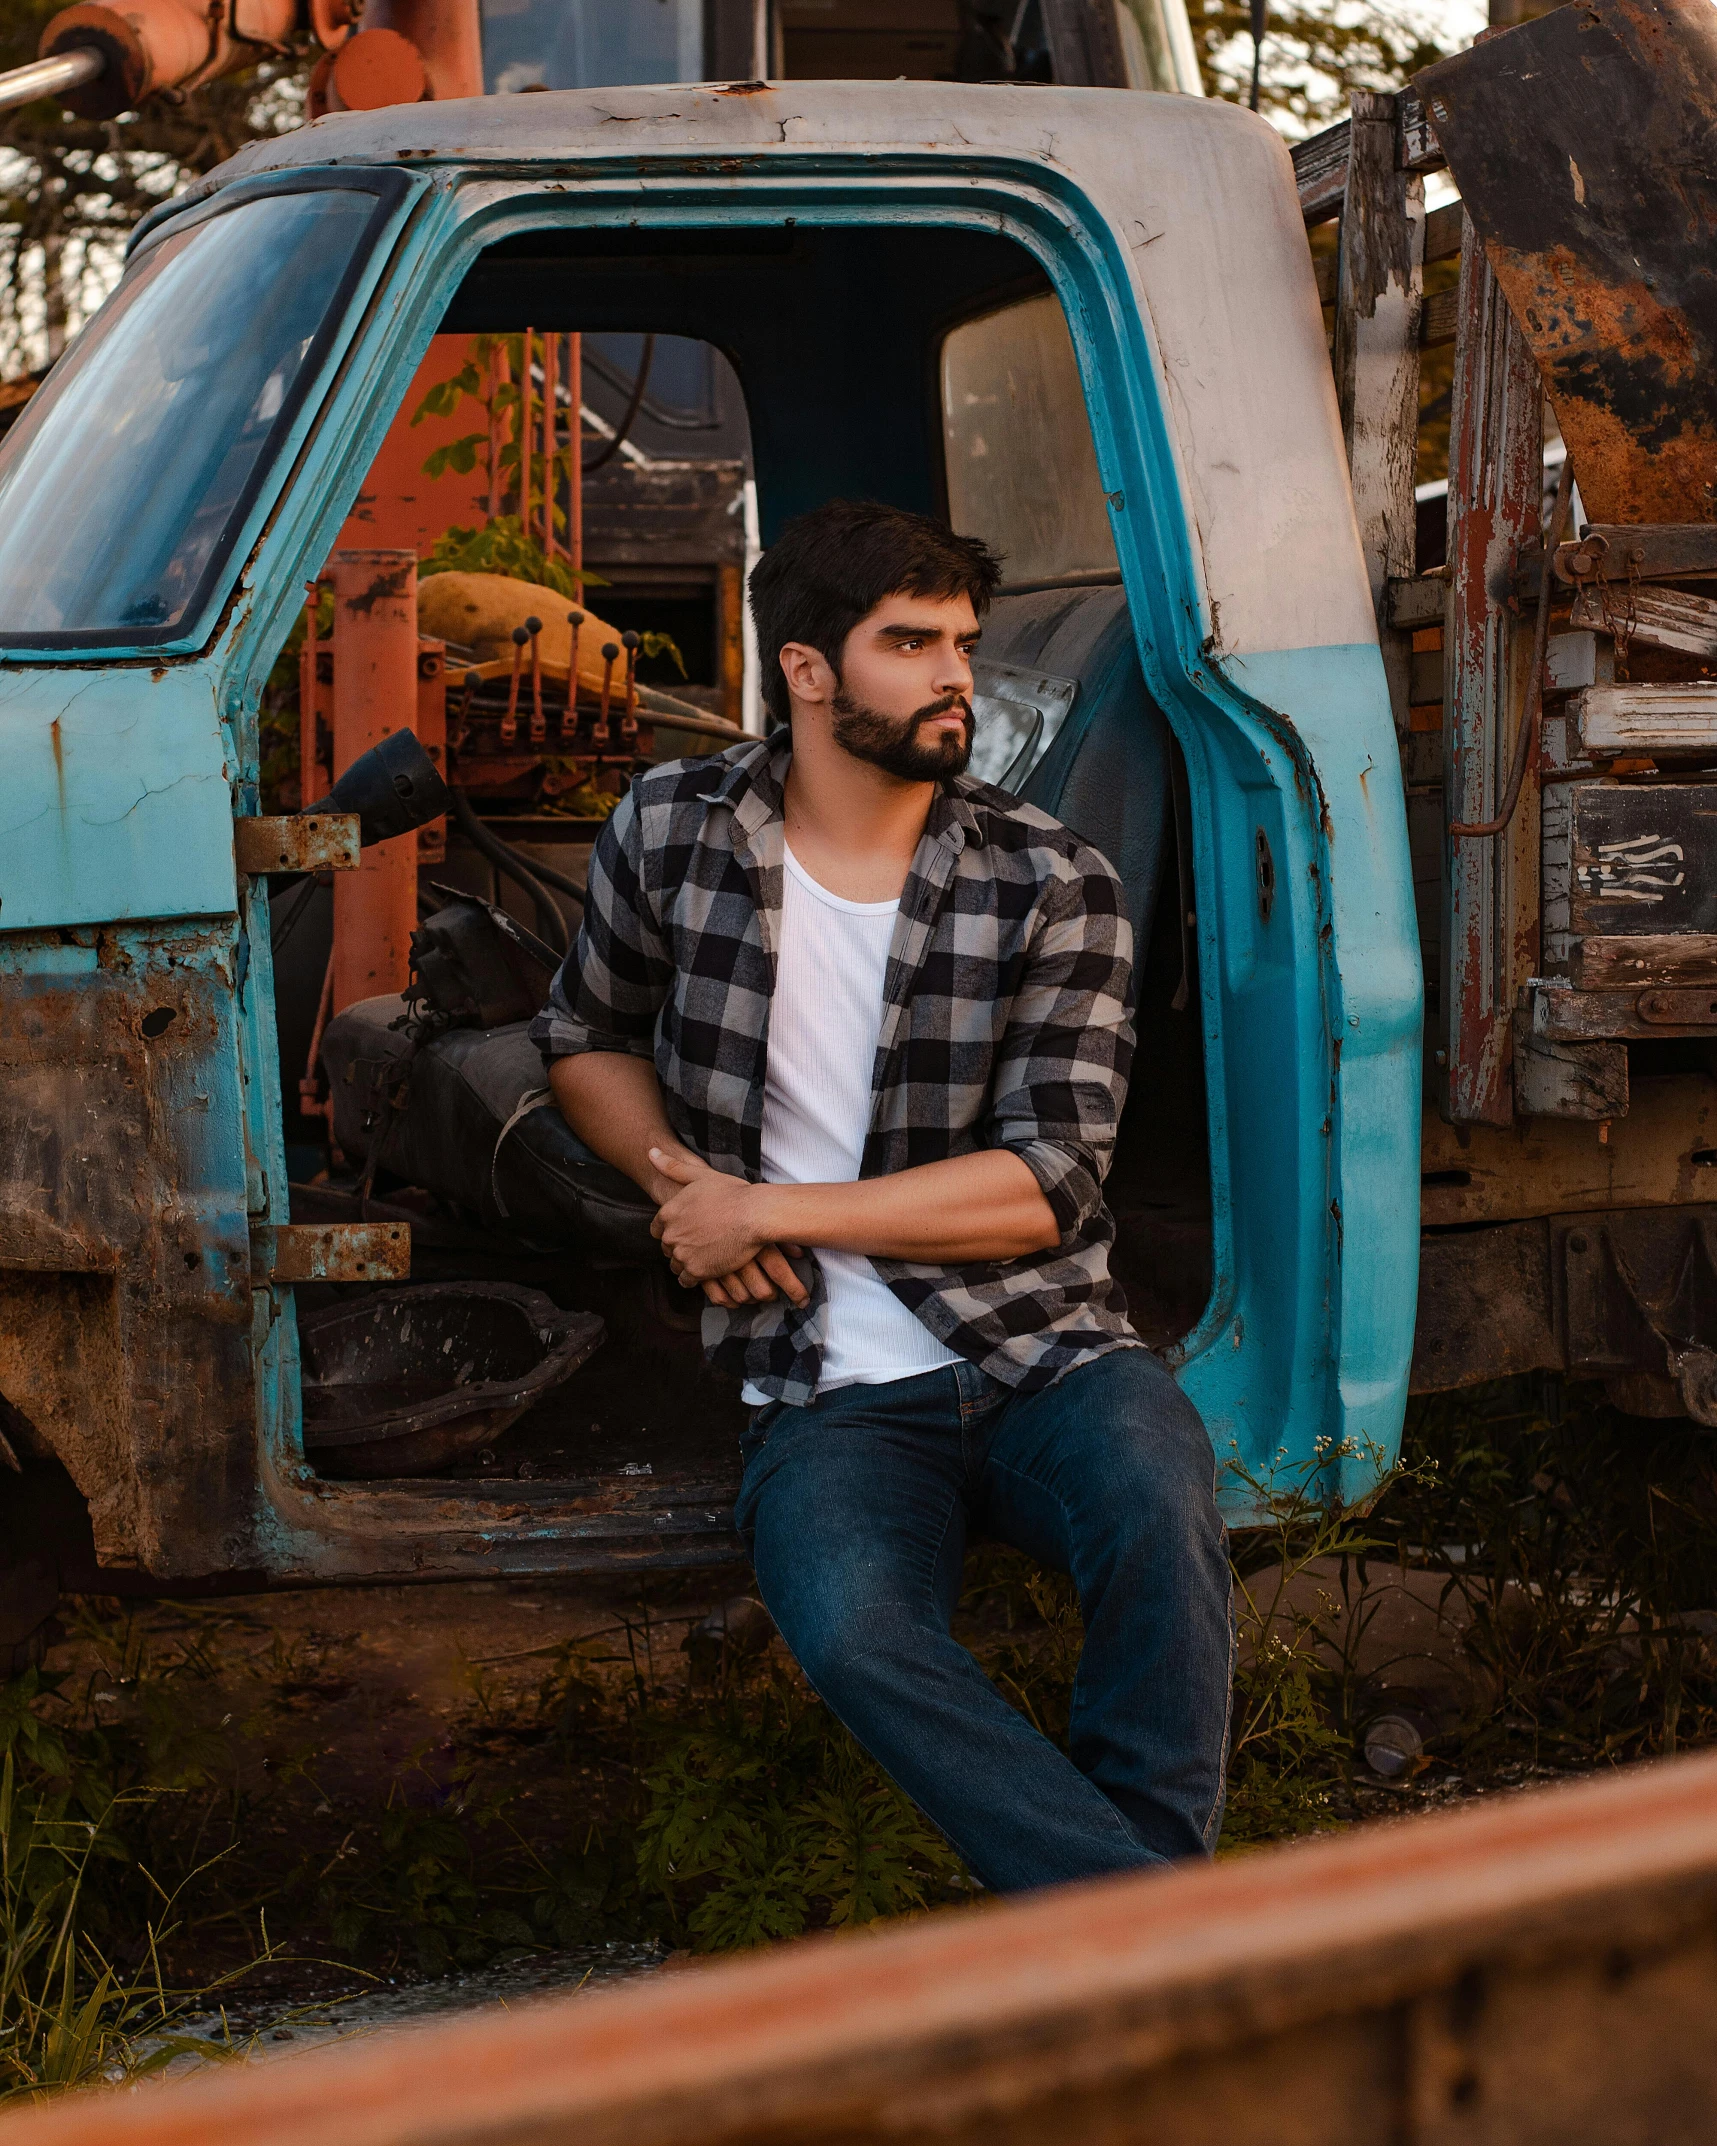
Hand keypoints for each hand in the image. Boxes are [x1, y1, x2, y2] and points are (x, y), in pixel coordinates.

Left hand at [649, 1147, 808, 1307]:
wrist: (755, 1215)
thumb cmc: (732, 1193)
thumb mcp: (700, 1174)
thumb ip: (672, 1166)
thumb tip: (650, 1151)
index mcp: (668, 1213)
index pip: (657, 1229)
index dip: (671, 1230)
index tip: (686, 1231)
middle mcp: (671, 1235)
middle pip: (667, 1248)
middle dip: (680, 1246)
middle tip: (700, 1243)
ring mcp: (682, 1255)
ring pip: (676, 1265)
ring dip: (687, 1262)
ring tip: (705, 1256)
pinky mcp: (697, 1272)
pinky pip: (686, 1281)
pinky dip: (695, 1277)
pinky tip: (707, 1269)